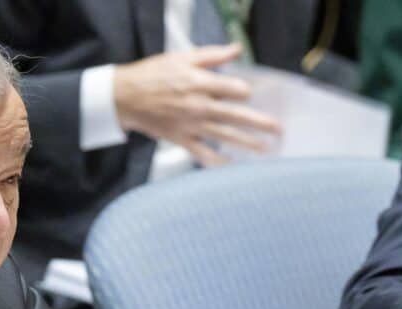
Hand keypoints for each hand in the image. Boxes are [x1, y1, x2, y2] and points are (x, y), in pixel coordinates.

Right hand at [112, 43, 280, 165]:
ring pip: (225, 136)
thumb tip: (236, 49)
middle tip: (278, 130)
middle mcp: (199, 106)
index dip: (246, 92)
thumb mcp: (182, 57)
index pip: (236, 90)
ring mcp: (190, 125)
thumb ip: (212, 55)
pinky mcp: (181, 138)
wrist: (124, 97)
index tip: (249, 94)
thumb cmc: (151, 76)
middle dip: (261, 123)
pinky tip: (231, 166)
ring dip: (247, 143)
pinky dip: (216, 161)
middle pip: (237, 116)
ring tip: (265, 149)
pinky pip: (202, 153)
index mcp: (200, 84)